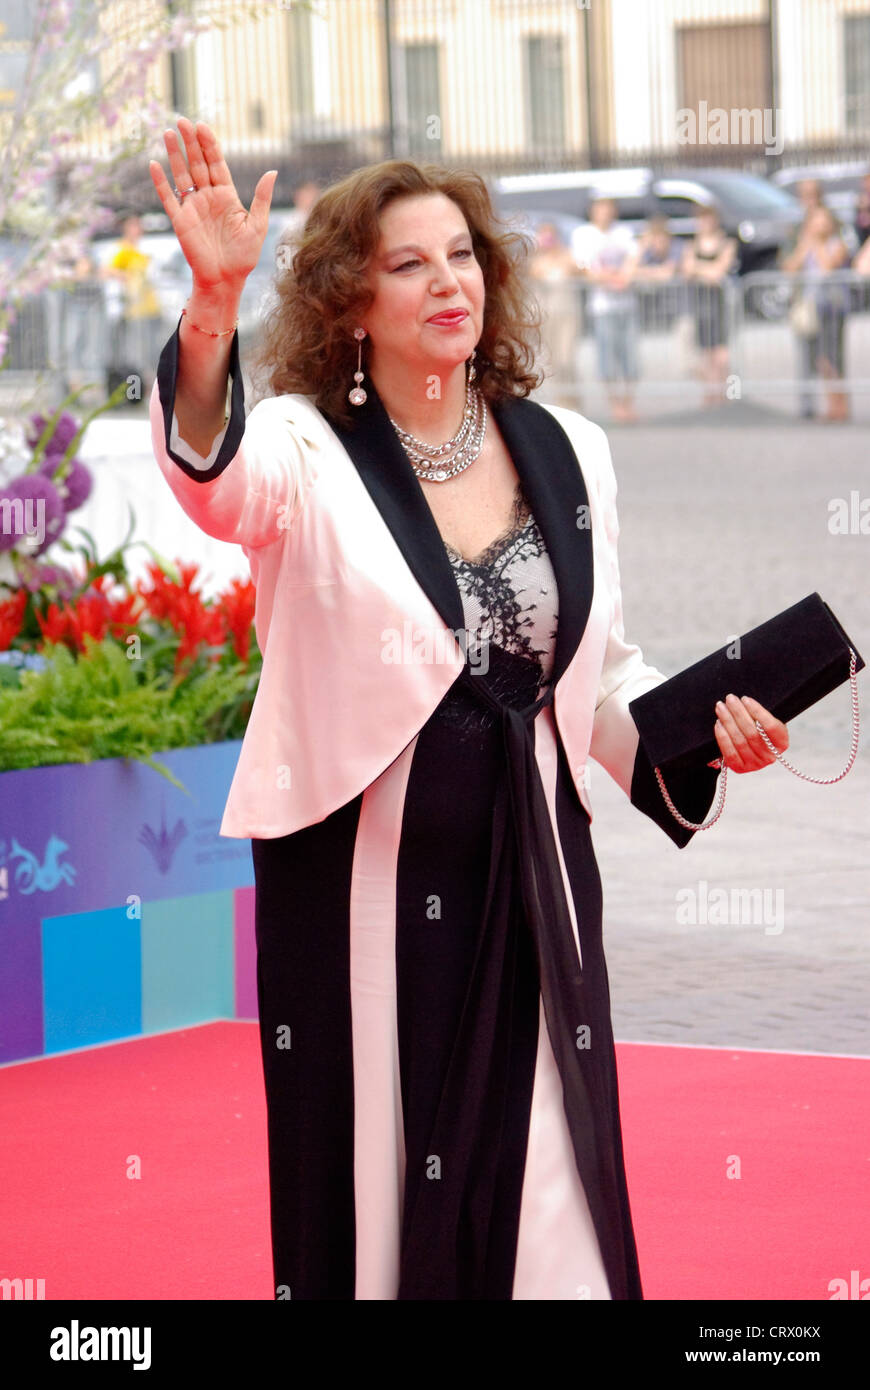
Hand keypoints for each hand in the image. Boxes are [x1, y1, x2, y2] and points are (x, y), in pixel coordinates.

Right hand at [148, 116, 276, 292]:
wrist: (226, 280)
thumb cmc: (244, 256)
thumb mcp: (258, 225)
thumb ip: (262, 198)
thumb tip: (272, 171)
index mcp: (227, 196)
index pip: (216, 163)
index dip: (209, 145)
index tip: (202, 126)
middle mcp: (208, 198)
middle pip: (197, 163)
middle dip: (190, 142)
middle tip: (182, 120)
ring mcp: (193, 208)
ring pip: (182, 175)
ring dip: (174, 154)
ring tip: (167, 132)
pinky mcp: (180, 220)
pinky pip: (168, 198)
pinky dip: (160, 182)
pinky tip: (154, 164)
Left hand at [713, 694, 788, 772]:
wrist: (749, 747)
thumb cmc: (758, 728)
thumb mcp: (765, 720)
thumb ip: (759, 714)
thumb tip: (744, 701)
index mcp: (782, 743)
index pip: (771, 726)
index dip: (758, 712)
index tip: (745, 699)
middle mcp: (770, 756)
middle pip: (753, 733)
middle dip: (739, 713)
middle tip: (730, 699)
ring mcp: (755, 765)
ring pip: (740, 741)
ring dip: (728, 722)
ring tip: (721, 708)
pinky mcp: (740, 768)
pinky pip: (730, 752)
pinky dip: (723, 737)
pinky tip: (718, 724)